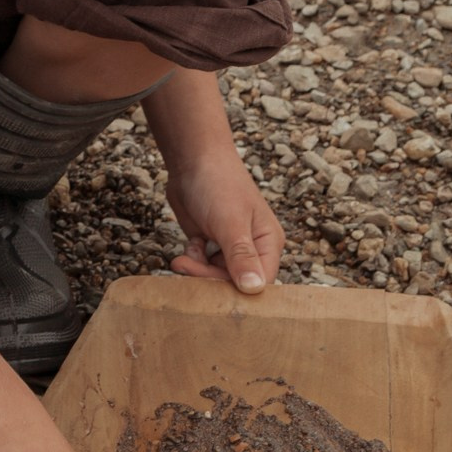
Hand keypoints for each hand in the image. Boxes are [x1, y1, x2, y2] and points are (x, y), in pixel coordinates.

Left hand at [164, 149, 283, 292]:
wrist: (192, 160)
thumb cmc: (218, 185)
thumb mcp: (230, 222)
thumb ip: (241, 256)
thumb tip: (254, 289)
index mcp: (268, 244)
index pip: (260, 282)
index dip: (238, 291)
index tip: (212, 291)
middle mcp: (252, 248)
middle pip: (235, 282)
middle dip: (209, 279)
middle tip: (186, 268)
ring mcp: (229, 246)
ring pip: (215, 275)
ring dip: (198, 270)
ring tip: (183, 258)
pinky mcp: (209, 242)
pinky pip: (202, 264)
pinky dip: (192, 259)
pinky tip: (189, 245)